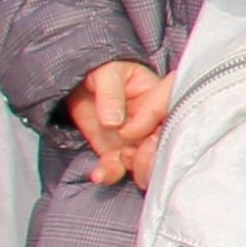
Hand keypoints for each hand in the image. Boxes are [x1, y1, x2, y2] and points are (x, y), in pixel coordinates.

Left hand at [70, 59, 171, 189]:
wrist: (81, 83)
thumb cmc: (102, 71)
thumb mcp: (106, 73)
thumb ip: (110, 94)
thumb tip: (113, 122)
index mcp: (158, 96)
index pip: (164, 114)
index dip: (148, 126)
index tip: (126, 131)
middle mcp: (153, 121)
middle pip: (161, 144)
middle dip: (147, 157)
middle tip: (127, 156)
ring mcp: (136, 138)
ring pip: (144, 161)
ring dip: (130, 169)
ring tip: (110, 165)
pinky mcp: (117, 151)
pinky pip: (119, 167)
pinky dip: (110, 174)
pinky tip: (98, 175)